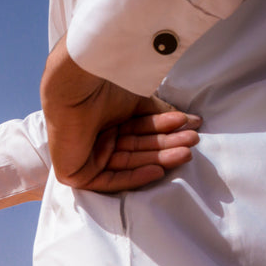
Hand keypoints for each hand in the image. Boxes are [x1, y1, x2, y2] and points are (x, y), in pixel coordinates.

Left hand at [41, 34, 199, 192]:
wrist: (78, 84)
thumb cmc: (103, 86)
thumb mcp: (139, 102)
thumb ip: (161, 115)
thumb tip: (191, 122)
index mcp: (105, 121)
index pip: (140, 131)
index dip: (166, 130)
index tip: (192, 126)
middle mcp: (94, 139)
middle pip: (136, 149)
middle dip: (166, 146)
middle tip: (192, 141)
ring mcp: (83, 157)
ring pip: (126, 164)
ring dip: (157, 159)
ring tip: (185, 152)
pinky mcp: (73, 173)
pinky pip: (108, 181)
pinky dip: (133, 177)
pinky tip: (157, 170)